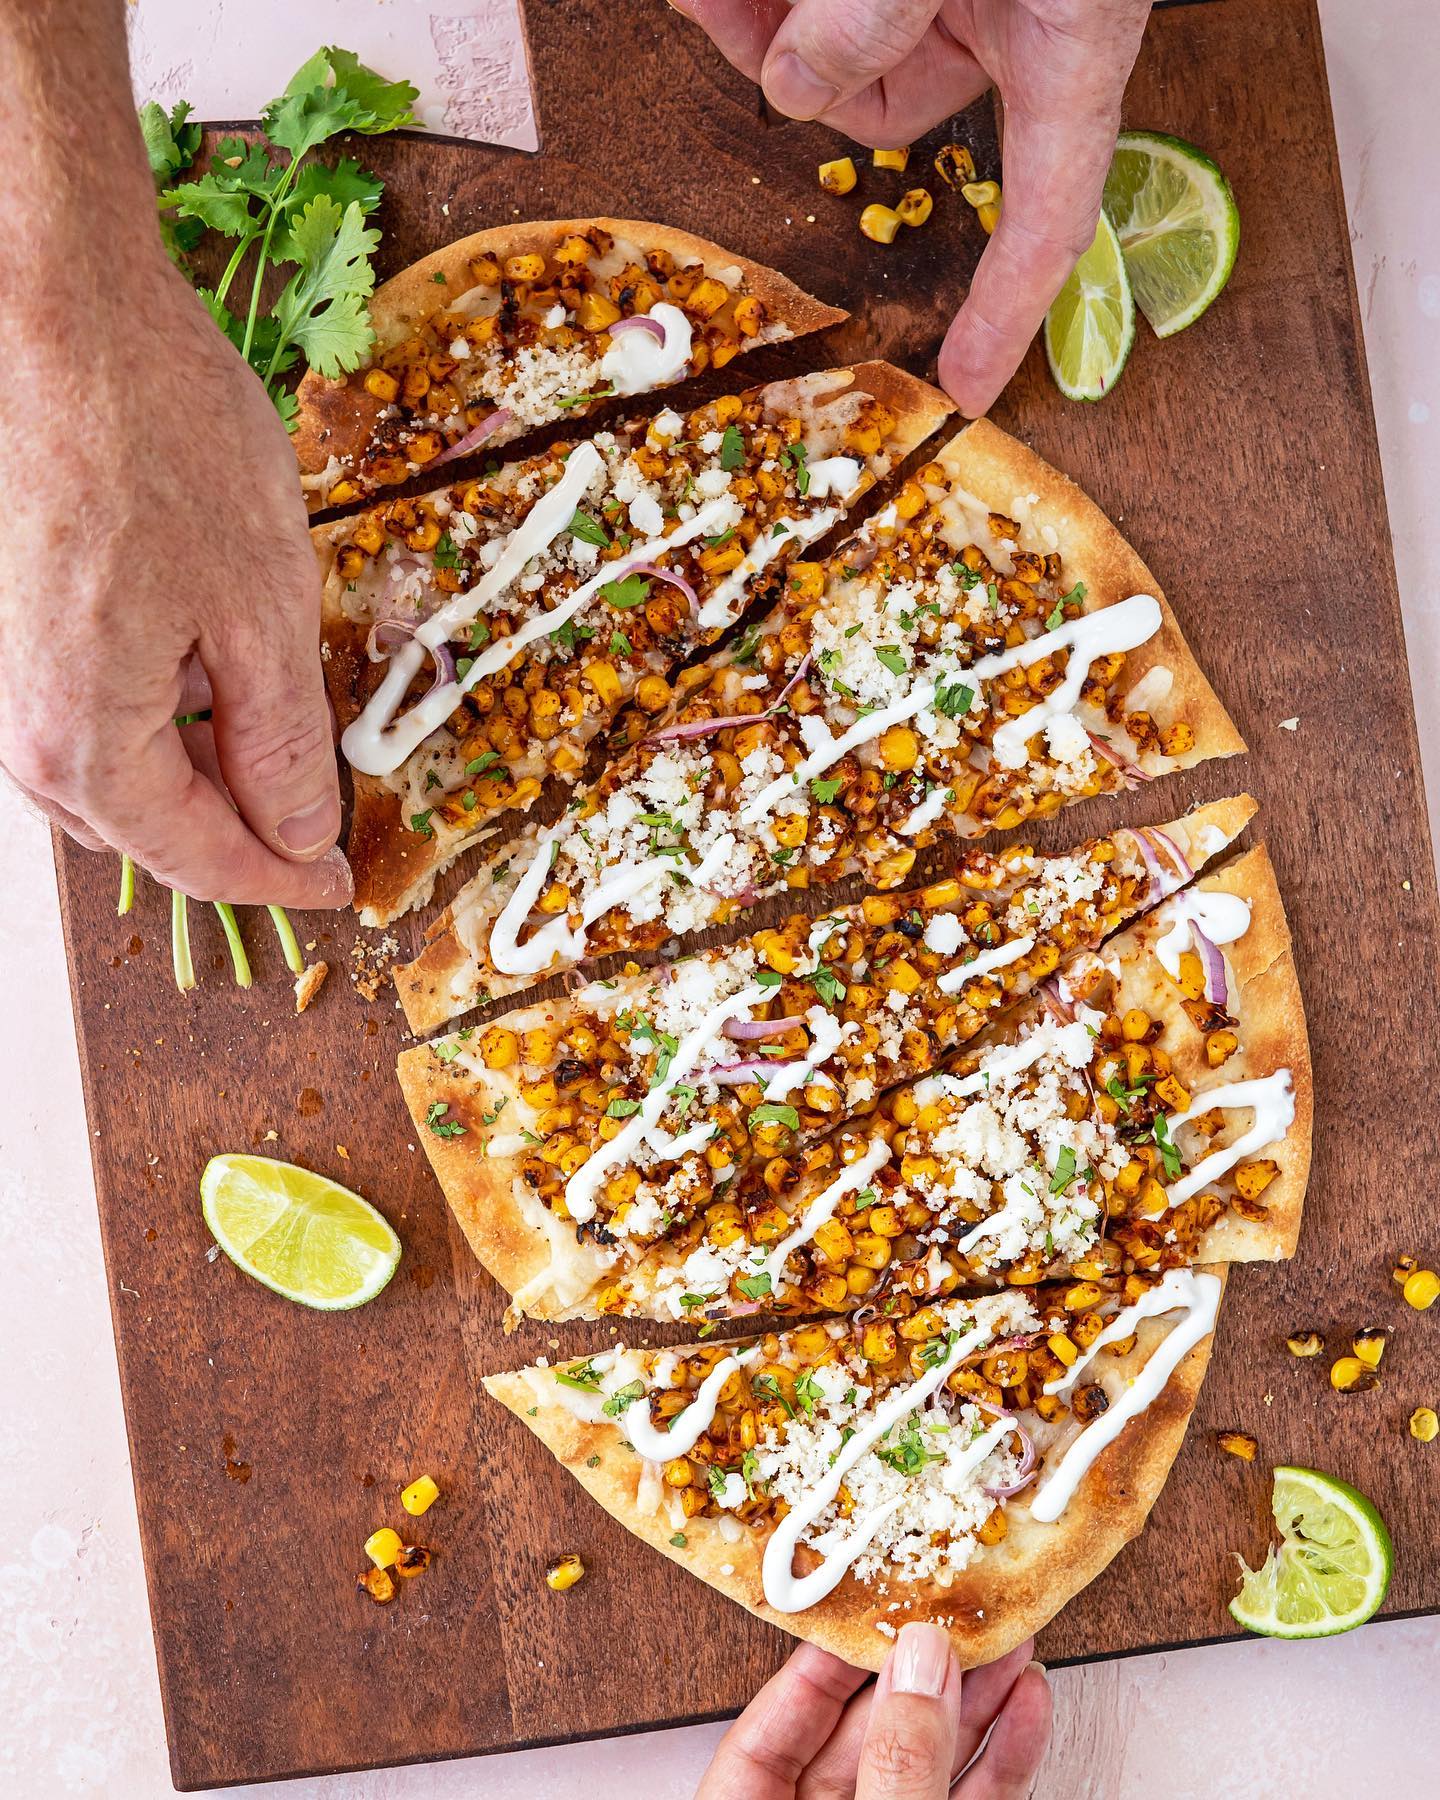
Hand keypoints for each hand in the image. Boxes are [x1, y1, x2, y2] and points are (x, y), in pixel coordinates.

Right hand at [0, 247, 350, 907]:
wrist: (55, 314)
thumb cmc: (157, 440)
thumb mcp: (264, 611)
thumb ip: (283, 748)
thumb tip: (299, 835)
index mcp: (81, 743)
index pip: (198, 861)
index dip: (283, 883)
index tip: (341, 886)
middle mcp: (20, 728)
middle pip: (148, 830)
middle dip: (239, 831)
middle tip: (320, 816)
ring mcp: (3, 677)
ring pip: (114, 776)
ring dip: (198, 773)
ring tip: (273, 725)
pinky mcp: (7, 629)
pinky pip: (88, 712)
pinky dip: (159, 717)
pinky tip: (210, 659)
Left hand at [670, 0, 1151, 415]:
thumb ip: (876, 5)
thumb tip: (797, 88)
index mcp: (1064, 42)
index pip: (1045, 212)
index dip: (1008, 309)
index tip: (969, 389)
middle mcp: (1010, 23)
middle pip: (893, 106)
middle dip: (797, 68)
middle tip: (723, 13)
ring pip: (843, 40)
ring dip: (762, 9)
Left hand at [696, 1624, 1050, 1798]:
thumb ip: (897, 1766)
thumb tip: (921, 1663)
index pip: (764, 1741)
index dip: (813, 1673)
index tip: (861, 1615)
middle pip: (857, 1747)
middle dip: (918, 1680)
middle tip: (957, 1616)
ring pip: (925, 1770)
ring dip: (974, 1710)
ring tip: (1010, 1646)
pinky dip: (1003, 1763)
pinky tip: (1027, 1711)